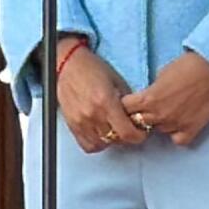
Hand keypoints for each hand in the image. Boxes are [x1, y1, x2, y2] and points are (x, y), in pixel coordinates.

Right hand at [53, 37, 145, 153]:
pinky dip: (96, 143)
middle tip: (128, 128)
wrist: (67, 64)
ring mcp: (80, 121)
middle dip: (126, 136)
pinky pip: (87, 144)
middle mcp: (92, 114)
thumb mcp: (117, 81)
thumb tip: (137, 118)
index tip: (140, 132)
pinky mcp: (72, 124)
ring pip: (102, 144)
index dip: (138, 136)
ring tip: (113, 129)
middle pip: (116, 140)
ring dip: (111, 140)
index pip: (127, 133)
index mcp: (106, 102)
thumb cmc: (91, 68)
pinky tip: (100, 134)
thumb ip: (127, 103)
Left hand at [121, 52, 208, 146]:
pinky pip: (177, 140)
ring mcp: (176, 124)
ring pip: (157, 131)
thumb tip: (145, 99)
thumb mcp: (159, 75)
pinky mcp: (192, 130)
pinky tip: (178, 123)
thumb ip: (150, 91)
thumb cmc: (185, 66)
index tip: (128, 103)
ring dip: (158, 123)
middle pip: (137, 123)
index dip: (125, 105)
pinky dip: (176, 133)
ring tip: (166, 111)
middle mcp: (159, 115)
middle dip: (137, 116)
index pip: (124, 109)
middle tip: (144, 109)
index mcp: (148, 99)